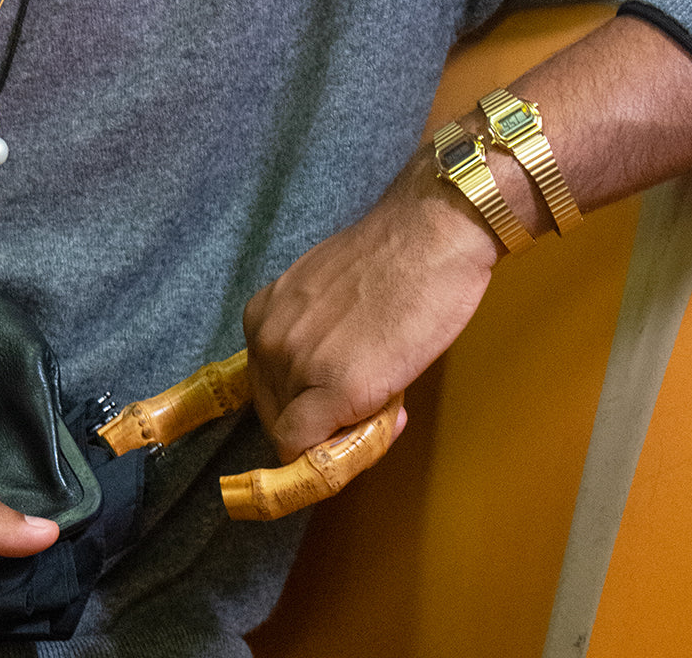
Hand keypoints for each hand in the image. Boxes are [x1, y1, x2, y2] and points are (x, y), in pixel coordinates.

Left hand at [243, 150, 499, 460]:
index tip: (338, 401)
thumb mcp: (326, 297)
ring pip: (295, 434)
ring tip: (388, 397)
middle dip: (317, 421)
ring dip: (338, 431)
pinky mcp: (335, 389)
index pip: (265, 386)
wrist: (430, 236)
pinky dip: (335, 456)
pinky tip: (383, 425)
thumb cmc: (393, 259)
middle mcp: (267, 342)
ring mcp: (297, 366)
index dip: (302, 402)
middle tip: (369, 405)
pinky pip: (308, 448)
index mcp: (261, 317)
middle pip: (275, 413)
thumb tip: (326, 391)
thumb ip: (315, 341)